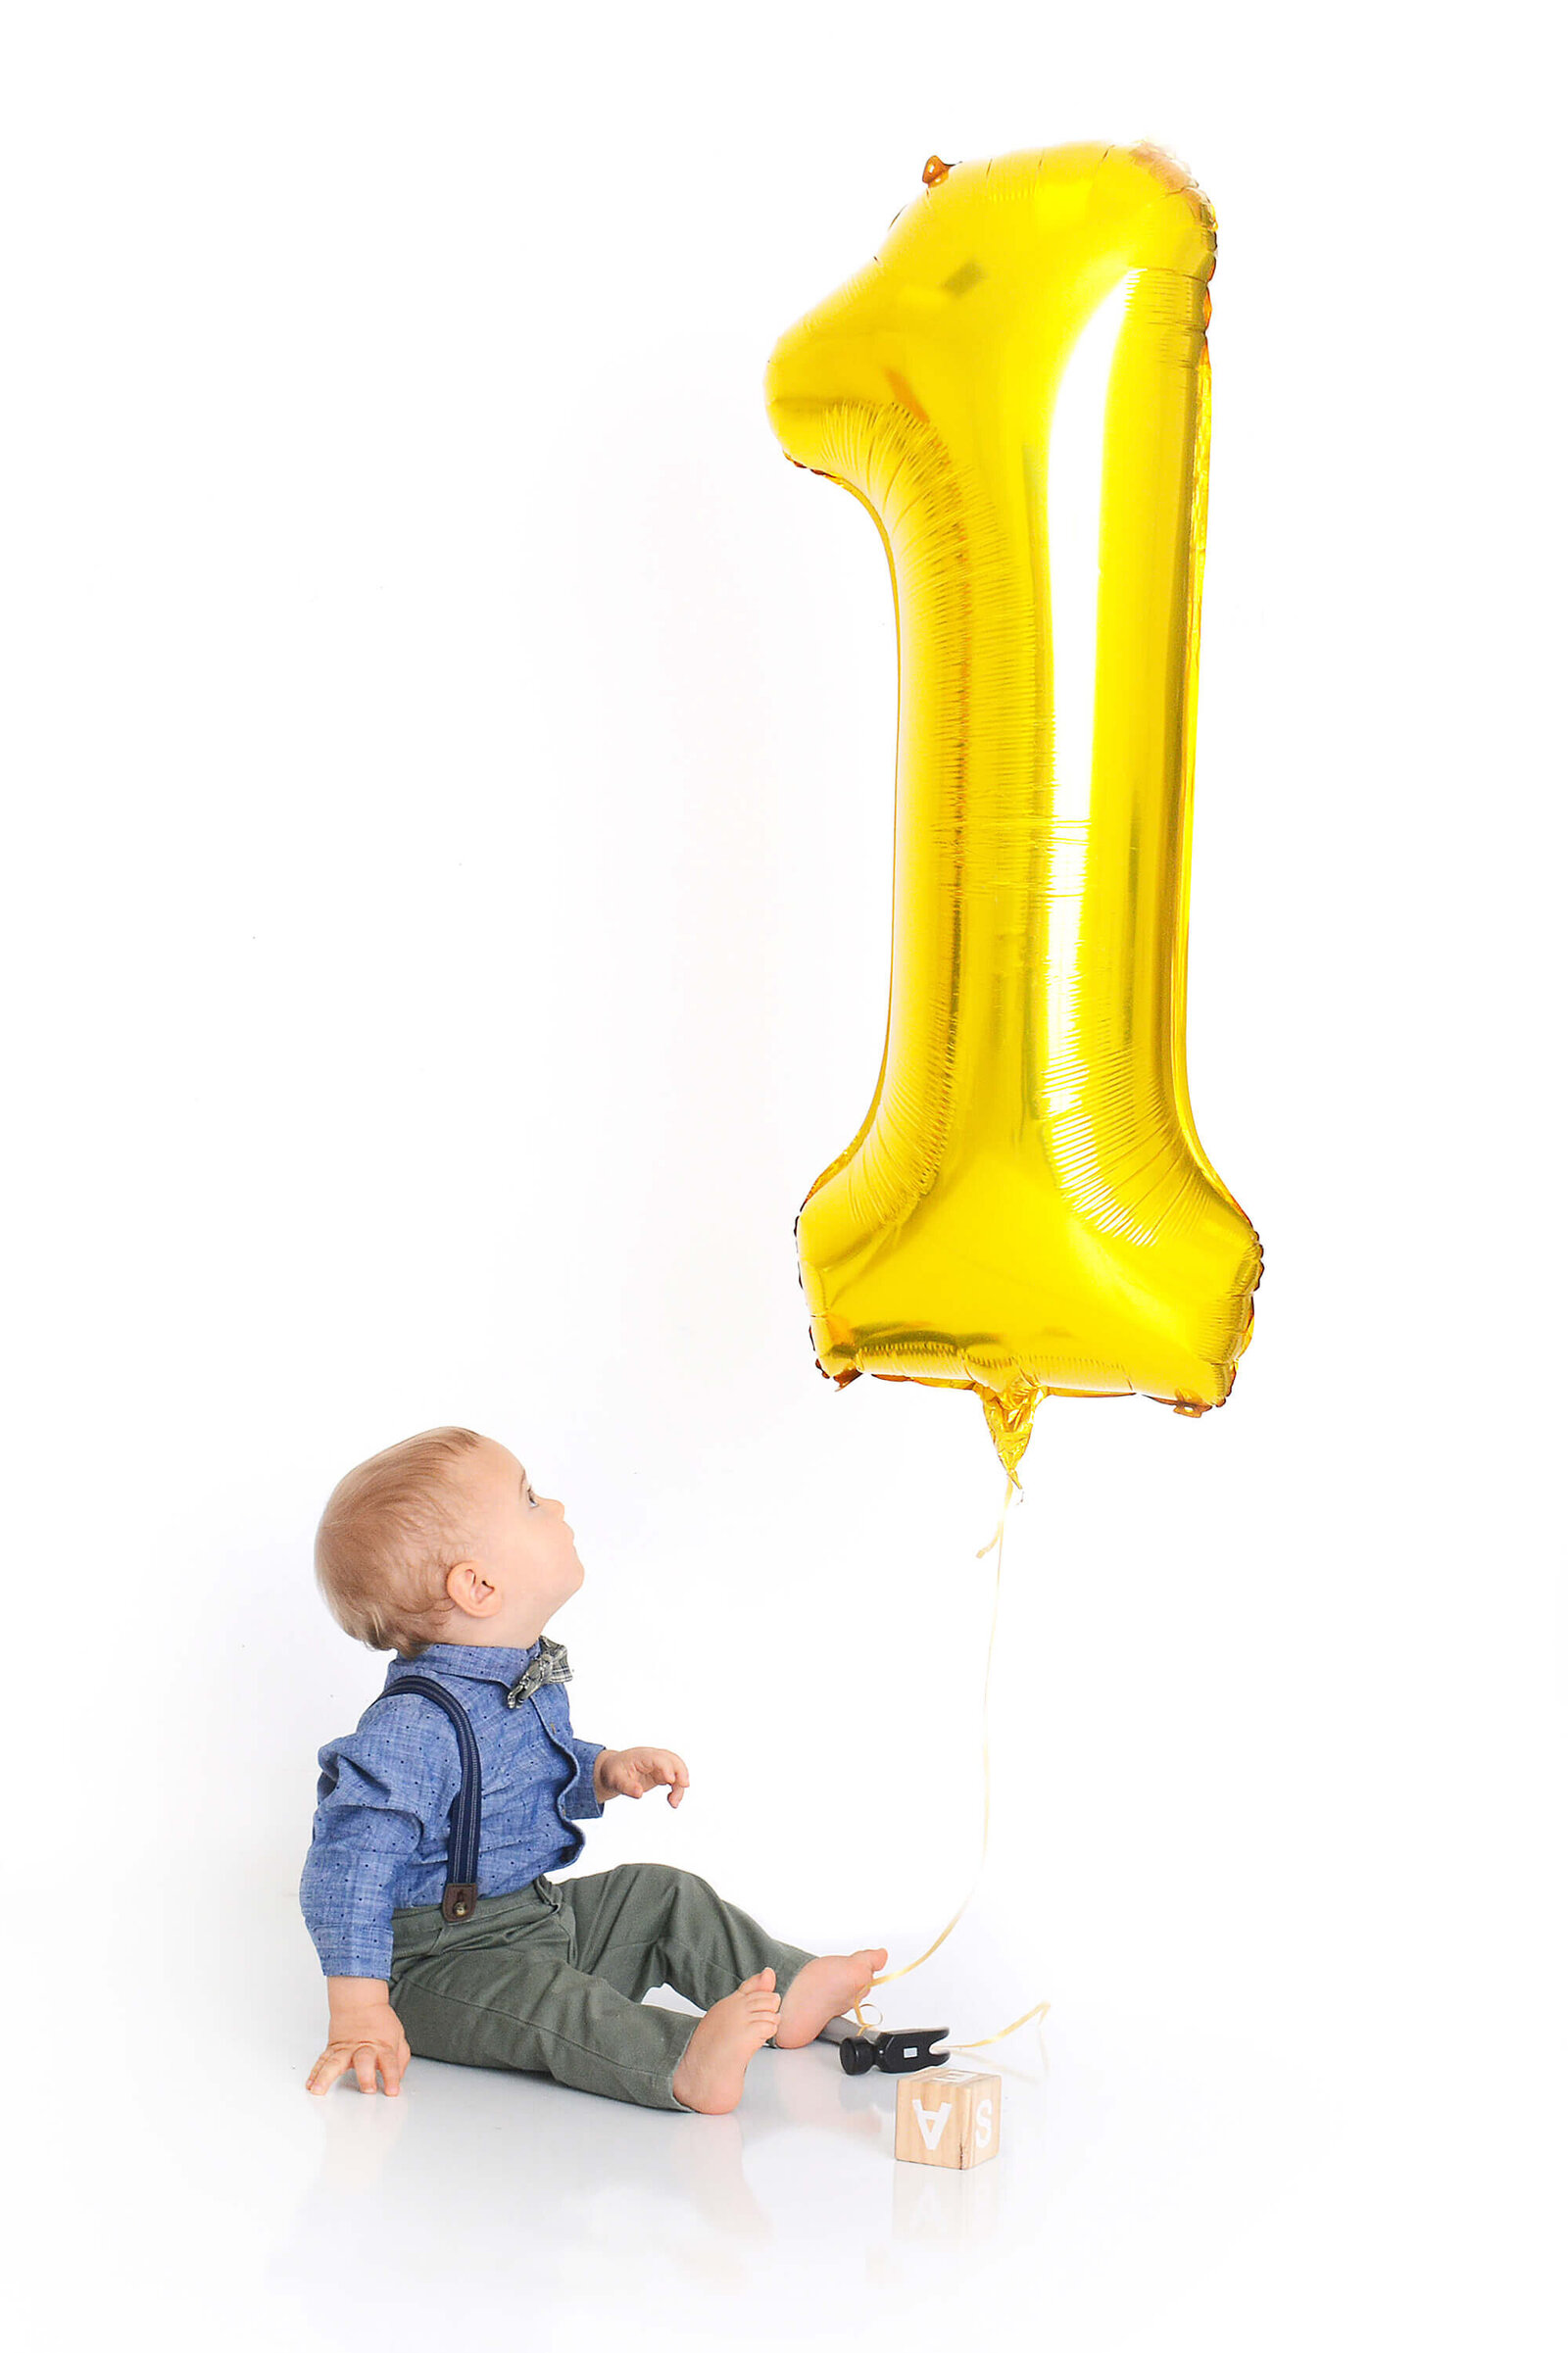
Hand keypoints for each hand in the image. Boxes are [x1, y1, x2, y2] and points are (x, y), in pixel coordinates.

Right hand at [307, 1981, 409, 2095]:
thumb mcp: (397, 2036)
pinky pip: (322, 2061)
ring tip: (319, 2090)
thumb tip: (398, 2077)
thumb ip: (400, 2059)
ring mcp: (346, 2049)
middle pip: (364, 2061)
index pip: (390, 2063)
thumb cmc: (378, 2020)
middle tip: (368, 2089)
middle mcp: (363, 2049)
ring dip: (326, 2077)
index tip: (392, 2091)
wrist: (360, 2002)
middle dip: (366, 2076)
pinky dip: (315, 2073)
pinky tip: (311, 2084)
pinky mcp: (333, 2048)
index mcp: (382, 2047)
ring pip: (335, 2062)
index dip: (392, 2077)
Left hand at [595, 1746, 689, 1806]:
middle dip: (681, 1772)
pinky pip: (674, 1779)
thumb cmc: (614, 1771)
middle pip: (673, 1760)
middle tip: (684, 1787)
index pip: (658, 1758)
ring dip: (680, 1785)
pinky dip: (677, 1788)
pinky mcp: (661, 1773)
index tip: (671, 1780)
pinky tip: (671, 1800)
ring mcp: (658, 1765)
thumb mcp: (615, 1780)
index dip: (666, 1767)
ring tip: (673, 1803)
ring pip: (677, 1770)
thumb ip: (627, 1787)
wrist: (613, 1770)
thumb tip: (639, 1794)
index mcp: (641, 1756)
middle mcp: (653, 1758)